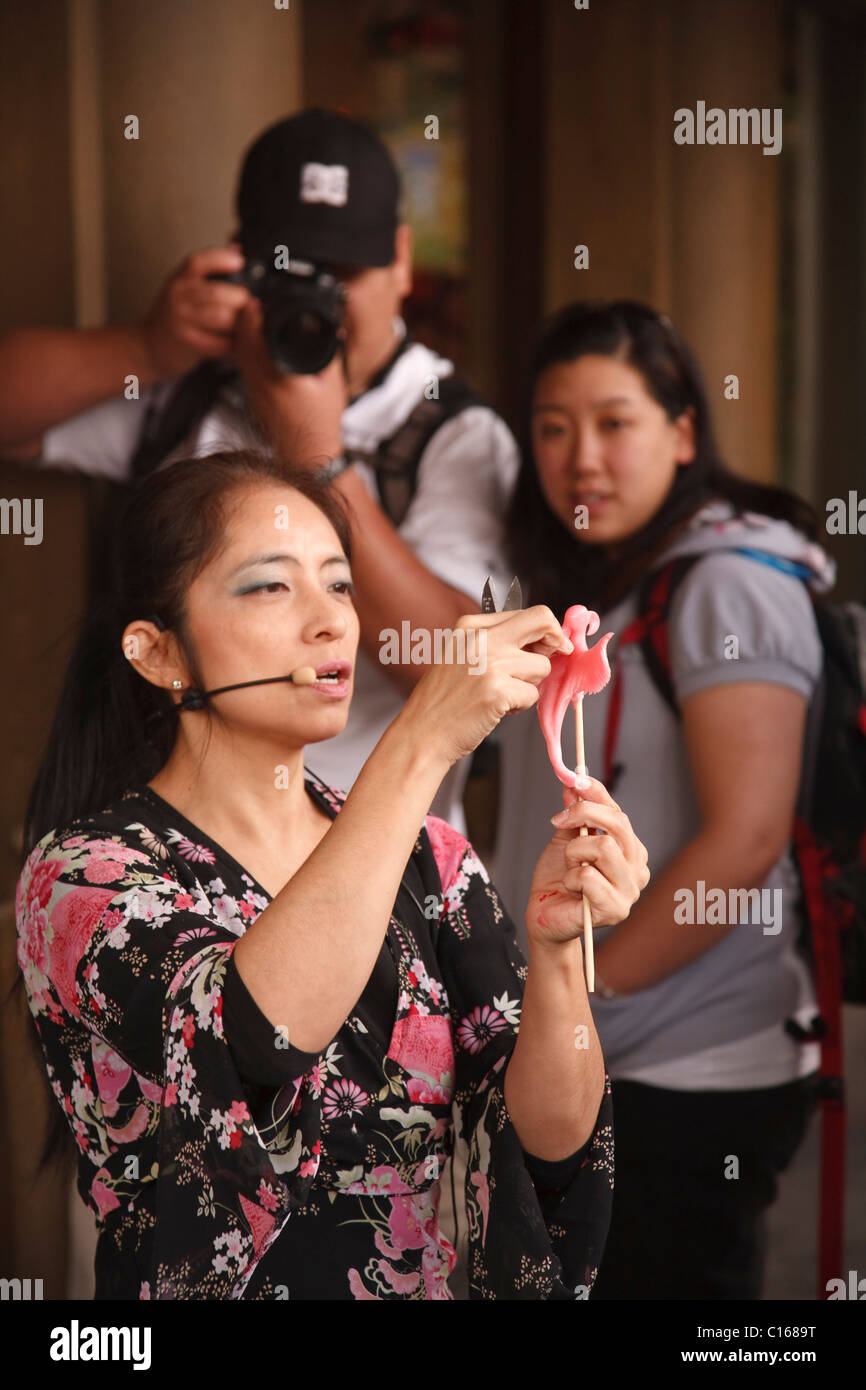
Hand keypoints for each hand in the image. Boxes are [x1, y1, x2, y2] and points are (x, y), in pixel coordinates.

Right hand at [137, 244, 250, 377]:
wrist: (149, 345)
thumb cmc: (176, 312)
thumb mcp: (186, 285)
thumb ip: (211, 268)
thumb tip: (237, 248)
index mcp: (180, 278)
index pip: (198, 262)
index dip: (220, 259)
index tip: (239, 262)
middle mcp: (178, 297)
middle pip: (217, 293)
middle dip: (240, 298)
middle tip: (250, 304)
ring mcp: (182, 321)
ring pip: (222, 318)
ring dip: (239, 321)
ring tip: (244, 323)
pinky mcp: (188, 343)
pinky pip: (220, 342)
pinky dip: (232, 342)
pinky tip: (234, 340)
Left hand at [231, 297, 346, 462]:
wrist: (308, 453)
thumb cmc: (321, 423)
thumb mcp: (332, 384)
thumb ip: (330, 353)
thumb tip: (335, 329)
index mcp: (279, 377)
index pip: (255, 339)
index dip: (252, 317)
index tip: (256, 303)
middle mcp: (260, 384)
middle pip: (240, 344)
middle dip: (243, 321)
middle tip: (251, 306)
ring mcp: (253, 393)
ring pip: (238, 356)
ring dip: (241, 336)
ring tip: (252, 322)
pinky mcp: (252, 399)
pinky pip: (242, 368)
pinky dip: (244, 352)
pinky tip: (254, 346)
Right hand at [397, 605, 574, 769]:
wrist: (422, 734)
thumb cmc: (443, 700)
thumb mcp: (461, 656)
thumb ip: (496, 642)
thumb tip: (547, 639)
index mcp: (470, 626)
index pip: (527, 613)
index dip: (546, 630)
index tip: (554, 643)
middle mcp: (480, 639)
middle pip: (542, 622)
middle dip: (556, 641)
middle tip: (557, 656)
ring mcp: (490, 664)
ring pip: (541, 666)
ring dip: (528, 685)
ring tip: (501, 695)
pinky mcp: (498, 691)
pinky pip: (533, 695)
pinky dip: (519, 707)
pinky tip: (496, 710)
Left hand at [525, 778, 649, 949]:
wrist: (546, 916)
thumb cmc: (559, 879)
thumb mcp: (565, 839)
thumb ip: (574, 813)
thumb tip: (573, 783)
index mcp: (631, 850)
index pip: (618, 813)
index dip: (596, 793)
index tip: (574, 779)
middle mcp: (637, 868)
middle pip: (617, 824)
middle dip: (583, 814)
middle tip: (559, 820)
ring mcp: (630, 891)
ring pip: (603, 847)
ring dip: (574, 852)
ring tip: (569, 867)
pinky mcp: (616, 910)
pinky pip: (589, 876)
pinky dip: (571, 878)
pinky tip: (571, 889)